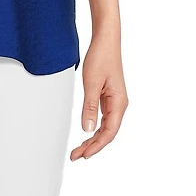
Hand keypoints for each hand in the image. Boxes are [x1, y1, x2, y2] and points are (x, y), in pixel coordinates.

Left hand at [70, 33, 128, 160]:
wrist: (106, 40)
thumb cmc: (101, 57)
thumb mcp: (91, 83)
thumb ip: (90, 107)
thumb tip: (88, 129)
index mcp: (119, 103)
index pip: (109, 132)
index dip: (96, 146)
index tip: (84, 155)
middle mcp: (119, 104)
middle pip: (107, 132)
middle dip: (92, 146)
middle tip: (76, 155)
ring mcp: (114, 100)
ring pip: (105, 126)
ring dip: (93, 138)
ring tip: (79, 148)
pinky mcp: (108, 96)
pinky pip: (103, 117)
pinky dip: (94, 126)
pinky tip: (87, 131)